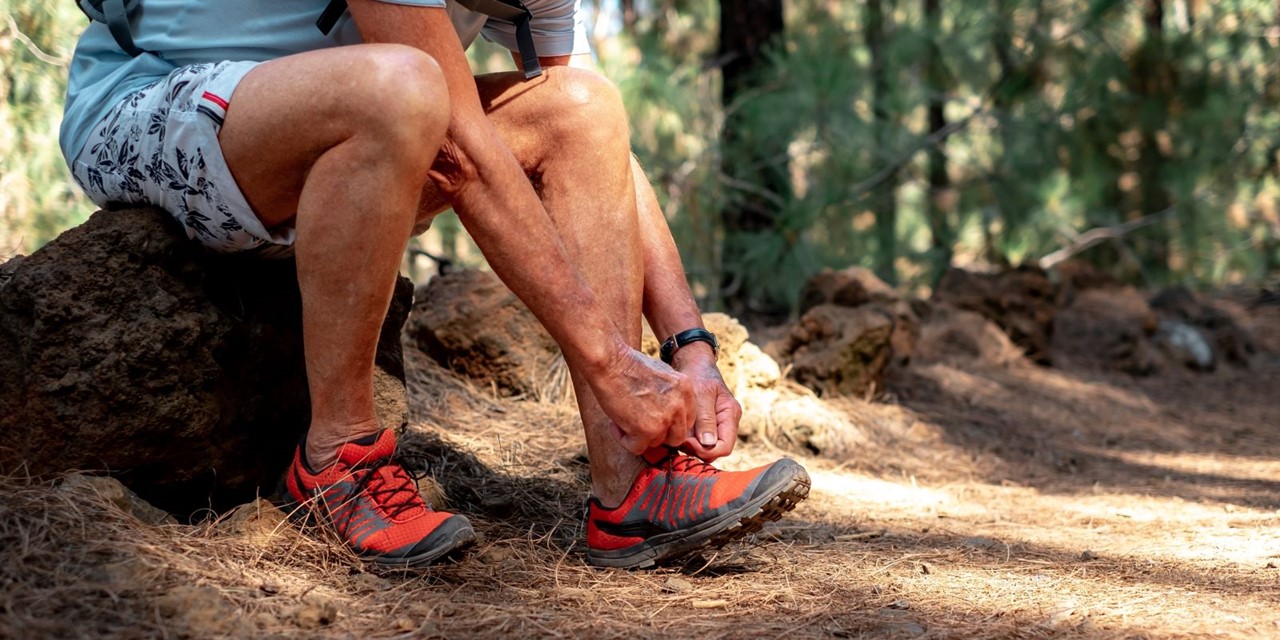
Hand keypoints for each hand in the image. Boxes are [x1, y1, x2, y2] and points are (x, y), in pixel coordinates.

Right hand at [590, 345, 696, 454]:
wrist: (610, 362)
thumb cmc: (628, 364)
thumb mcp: (660, 374)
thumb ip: (670, 394)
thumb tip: (668, 414)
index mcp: (685, 389)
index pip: (687, 420)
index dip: (670, 424)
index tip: (653, 420)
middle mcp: (679, 405)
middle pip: (676, 437)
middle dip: (658, 434)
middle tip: (638, 424)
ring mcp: (664, 419)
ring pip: (656, 443)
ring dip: (638, 435)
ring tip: (622, 418)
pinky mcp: (647, 430)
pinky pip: (638, 448)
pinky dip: (624, 439)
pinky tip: (615, 424)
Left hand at [672, 344, 740, 461]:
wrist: (691, 362)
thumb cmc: (697, 373)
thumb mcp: (702, 393)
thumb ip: (705, 418)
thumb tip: (708, 444)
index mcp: (730, 415)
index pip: (725, 447)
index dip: (706, 451)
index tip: (687, 442)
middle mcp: (725, 423)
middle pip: (714, 451)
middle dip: (696, 449)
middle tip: (676, 438)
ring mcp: (714, 425)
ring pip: (703, 448)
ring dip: (688, 445)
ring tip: (674, 432)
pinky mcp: (702, 425)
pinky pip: (696, 440)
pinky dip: (685, 439)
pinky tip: (674, 429)